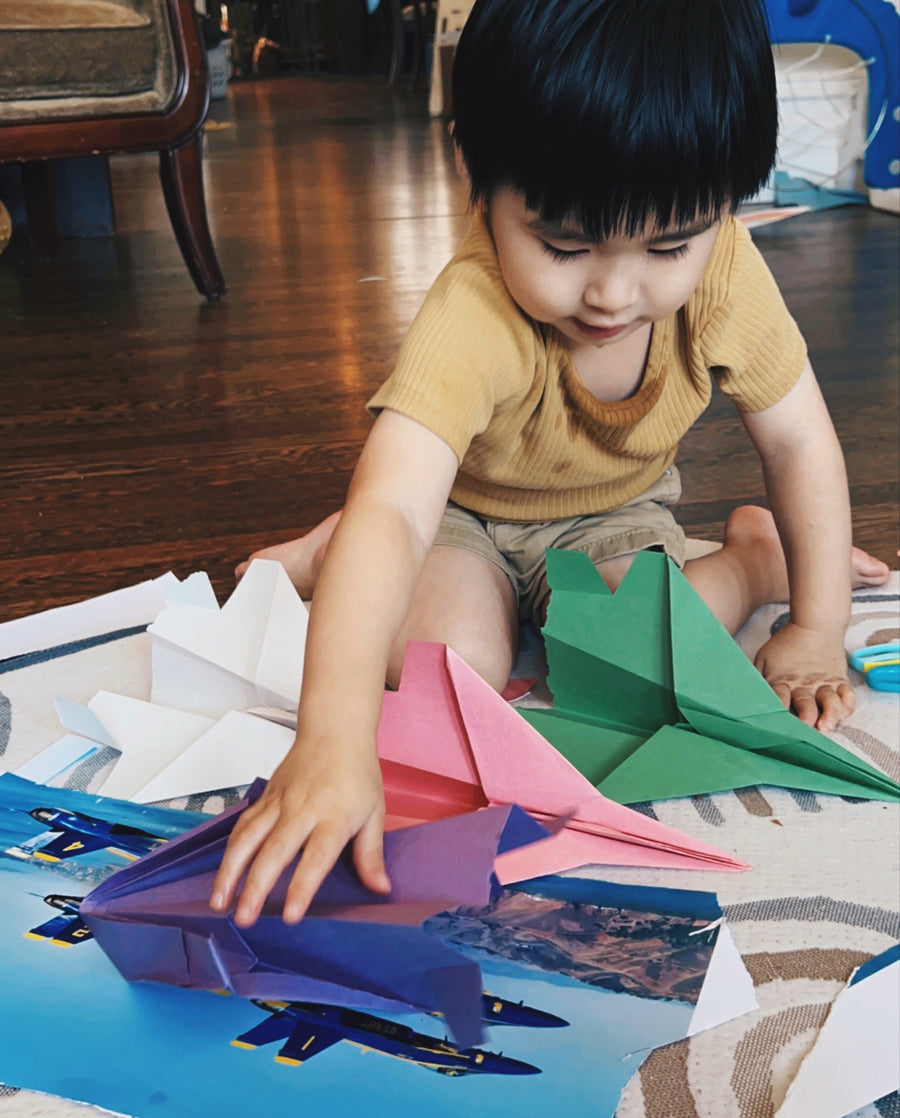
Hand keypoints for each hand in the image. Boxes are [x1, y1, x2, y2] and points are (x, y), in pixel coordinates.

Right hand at [209, 734, 389, 926]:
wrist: (335, 731)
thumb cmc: (357, 772)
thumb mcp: (374, 813)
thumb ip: (371, 854)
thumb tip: (381, 889)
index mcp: (334, 817)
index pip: (316, 857)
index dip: (302, 887)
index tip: (289, 915)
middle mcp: (302, 810)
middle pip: (275, 852)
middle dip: (255, 888)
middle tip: (244, 918)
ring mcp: (279, 802)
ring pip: (248, 838)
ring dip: (230, 871)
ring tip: (218, 901)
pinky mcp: (266, 797)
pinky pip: (243, 824)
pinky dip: (230, 849)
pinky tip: (223, 871)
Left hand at [754, 621, 854, 731]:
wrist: (815, 624)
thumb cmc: (786, 643)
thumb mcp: (764, 658)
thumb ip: (756, 676)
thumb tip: (742, 692)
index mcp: (783, 680)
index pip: (779, 697)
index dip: (778, 710)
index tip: (777, 725)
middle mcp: (804, 684)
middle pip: (806, 703)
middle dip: (806, 716)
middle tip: (807, 726)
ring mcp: (824, 683)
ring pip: (830, 702)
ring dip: (830, 714)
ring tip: (827, 725)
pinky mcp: (839, 680)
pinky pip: (848, 695)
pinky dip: (847, 705)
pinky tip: (843, 713)